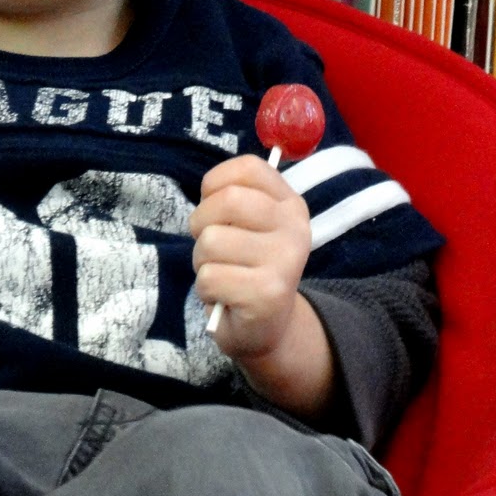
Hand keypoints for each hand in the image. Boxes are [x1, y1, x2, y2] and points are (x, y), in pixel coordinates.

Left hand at [189, 153, 311, 360]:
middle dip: (201, 223)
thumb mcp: (248, 227)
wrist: (267, 327)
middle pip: (227, 200)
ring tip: (221, 273)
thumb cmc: (246, 268)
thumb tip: (211, 189)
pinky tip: (225, 296)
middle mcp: (294, 228)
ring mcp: (285, 261)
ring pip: (212, 241)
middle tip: (209, 245)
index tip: (214, 208)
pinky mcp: (268, 294)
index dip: (215, 184)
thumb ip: (236, 198)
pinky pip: (210, 277)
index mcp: (290, 205)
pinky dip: (206, 289)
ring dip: (202, 261)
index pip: (248, 168)